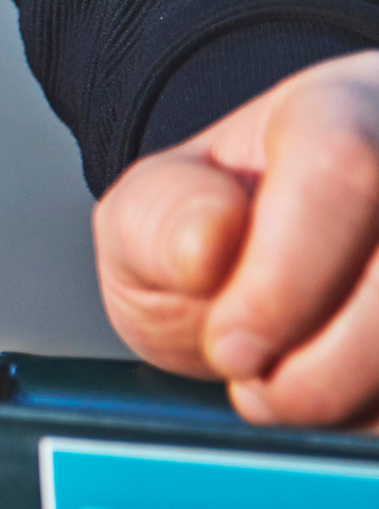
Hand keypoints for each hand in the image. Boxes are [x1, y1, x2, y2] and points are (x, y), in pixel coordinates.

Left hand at [98, 48, 378, 425]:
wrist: (280, 271)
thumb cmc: (220, 238)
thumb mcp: (151, 220)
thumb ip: (156, 221)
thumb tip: (205, 244)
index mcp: (339, 110)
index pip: (342, 168)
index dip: (281, 281)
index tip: (229, 345)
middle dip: (325, 365)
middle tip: (258, 387)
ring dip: (362, 395)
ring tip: (295, 392)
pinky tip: (352, 398)